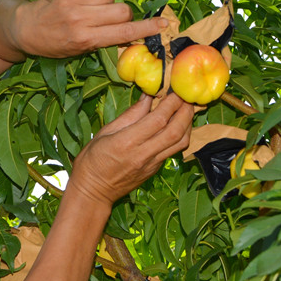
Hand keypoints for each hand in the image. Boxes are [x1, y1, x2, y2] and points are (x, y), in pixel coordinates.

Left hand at [11, 0, 167, 58]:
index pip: (124, 33)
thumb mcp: (80, 51)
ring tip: (96, 3)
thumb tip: (132, 34)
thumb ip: (105, 42)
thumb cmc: (55, 44)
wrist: (25, 30)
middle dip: (124, 13)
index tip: (163, 24)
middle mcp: (80, 20)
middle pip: (121, 10)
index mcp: (86, 40)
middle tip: (112, 17)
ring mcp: (72, 1)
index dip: (147, 28)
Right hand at [68, 94, 194, 206]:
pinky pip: (174, 150)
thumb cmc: (92, 160)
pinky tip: (178, 124)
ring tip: (186, 108)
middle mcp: (143, 154)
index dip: (171, 102)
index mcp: (127, 142)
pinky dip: (181, 134)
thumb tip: (148, 97)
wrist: (93, 192)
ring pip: (180, 142)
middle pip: (175, 130)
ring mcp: (152, 164)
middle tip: (188, 95)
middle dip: (185, 110)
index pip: (158, 119)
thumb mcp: (105, 132)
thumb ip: (130, 115)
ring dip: (188, 123)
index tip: (175, 88)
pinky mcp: (155, 170)